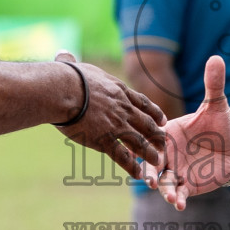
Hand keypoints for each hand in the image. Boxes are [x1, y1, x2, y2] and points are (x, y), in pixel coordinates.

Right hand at [55, 52, 165, 178]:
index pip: (142, 103)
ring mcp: (116, 126)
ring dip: (150, 153)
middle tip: (165, 143)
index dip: (154, 112)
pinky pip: (123, 157)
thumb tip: (63, 54)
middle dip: (158, 135)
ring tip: (158, 162)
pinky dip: (131, 167)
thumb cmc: (64, 77)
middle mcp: (123, 108)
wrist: (63, 91)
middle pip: (147, 123)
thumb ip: (71, 61)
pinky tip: (138, 175)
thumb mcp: (73, 65)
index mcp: (118, 90)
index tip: (163, 120)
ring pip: (140, 142)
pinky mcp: (105, 141)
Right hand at [146, 55, 229, 209]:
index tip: (145, 151)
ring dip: (164, 189)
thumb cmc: (220, 125)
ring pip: (163, 182)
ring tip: (170, 196)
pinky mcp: (186, 185)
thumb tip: (217, 58)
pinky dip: (178, 199)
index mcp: (168, 133)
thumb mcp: (217, 105)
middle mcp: (167, 153)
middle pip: (151, 163)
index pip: (153, 138)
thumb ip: (214, 85)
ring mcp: (175, 170)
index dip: (147, 145)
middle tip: (149, 180)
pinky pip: (179, 194)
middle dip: (149, 173)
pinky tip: (180, 205)